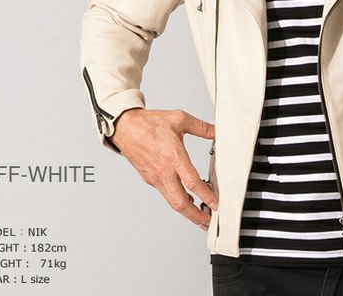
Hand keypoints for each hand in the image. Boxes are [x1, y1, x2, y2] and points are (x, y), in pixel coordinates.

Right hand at [110, 108, 217, 230]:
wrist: (125, 127)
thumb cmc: (149, 123)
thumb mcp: (180, 119)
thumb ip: (201, 127)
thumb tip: (217, 131)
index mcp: (173, 156)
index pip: (192, 182)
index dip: (207, 196)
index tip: (217, 204)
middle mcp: (163, 171)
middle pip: (180, 203)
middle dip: (196, 216)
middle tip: (209, 221)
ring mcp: (155, 178)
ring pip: (172, 202)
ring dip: (187, 211)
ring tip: (201, 215)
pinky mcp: (149, 179)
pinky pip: (165, 194)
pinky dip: (177, 200)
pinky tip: (185, 199)